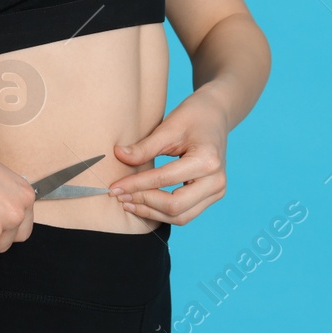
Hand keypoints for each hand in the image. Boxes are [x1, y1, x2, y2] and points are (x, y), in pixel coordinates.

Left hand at [108, 86, 229, 224]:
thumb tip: (119, 156)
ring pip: (181, 217)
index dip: (136, 185)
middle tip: (119, 196)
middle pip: (174, 206)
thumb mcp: (168, 127)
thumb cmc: (193, 116)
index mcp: (207, 160)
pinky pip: (186, 214)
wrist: (216, 115)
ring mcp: (217, 191)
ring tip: (128, 203)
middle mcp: (216, 180)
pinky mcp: (212, 196)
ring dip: (152, 212)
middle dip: (144, 202)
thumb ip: (144, 147)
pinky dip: (163, 213)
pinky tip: (144, 204)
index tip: (114, 186)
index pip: (164, 180)